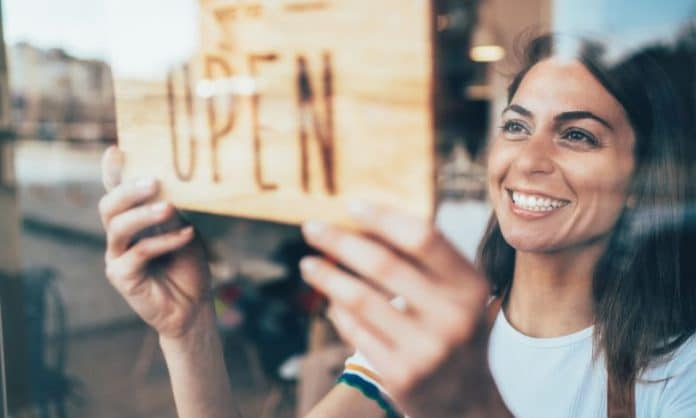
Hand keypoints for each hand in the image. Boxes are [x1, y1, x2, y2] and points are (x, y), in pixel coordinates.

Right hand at [99, 146, 211, 338]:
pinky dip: (164, 241)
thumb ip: (171, 211)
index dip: (112, 172)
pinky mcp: (121, 277)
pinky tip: (186, 235)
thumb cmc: (187, 265)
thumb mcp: (183, 230)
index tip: (115, 150)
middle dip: (128, 190)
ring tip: (168, 207)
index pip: (117, 192)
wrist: (193, 307)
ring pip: (118, 227)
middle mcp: (119, 236)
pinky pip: (139, 253)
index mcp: (132, 220)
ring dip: (144, 214)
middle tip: (153, 181)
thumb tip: (166, 184)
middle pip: (109, 205)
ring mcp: (117, 256)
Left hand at [300, 203, 509, 417]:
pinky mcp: (401, 376)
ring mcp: (427, 349)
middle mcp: (454, 316)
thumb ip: (424, 260)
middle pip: (383, 263)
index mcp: (470, 286)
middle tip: (311, 227)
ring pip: (360, 299)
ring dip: (327, 276)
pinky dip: (338, 311)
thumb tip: (364, 222)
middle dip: (340, 241)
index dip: (382, 217)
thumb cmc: (454, 330)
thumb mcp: (458, 293)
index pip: (422, 237)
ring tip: (307, 264)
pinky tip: (330, 301)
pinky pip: (356, 332)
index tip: (350, 206)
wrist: (467, 401)